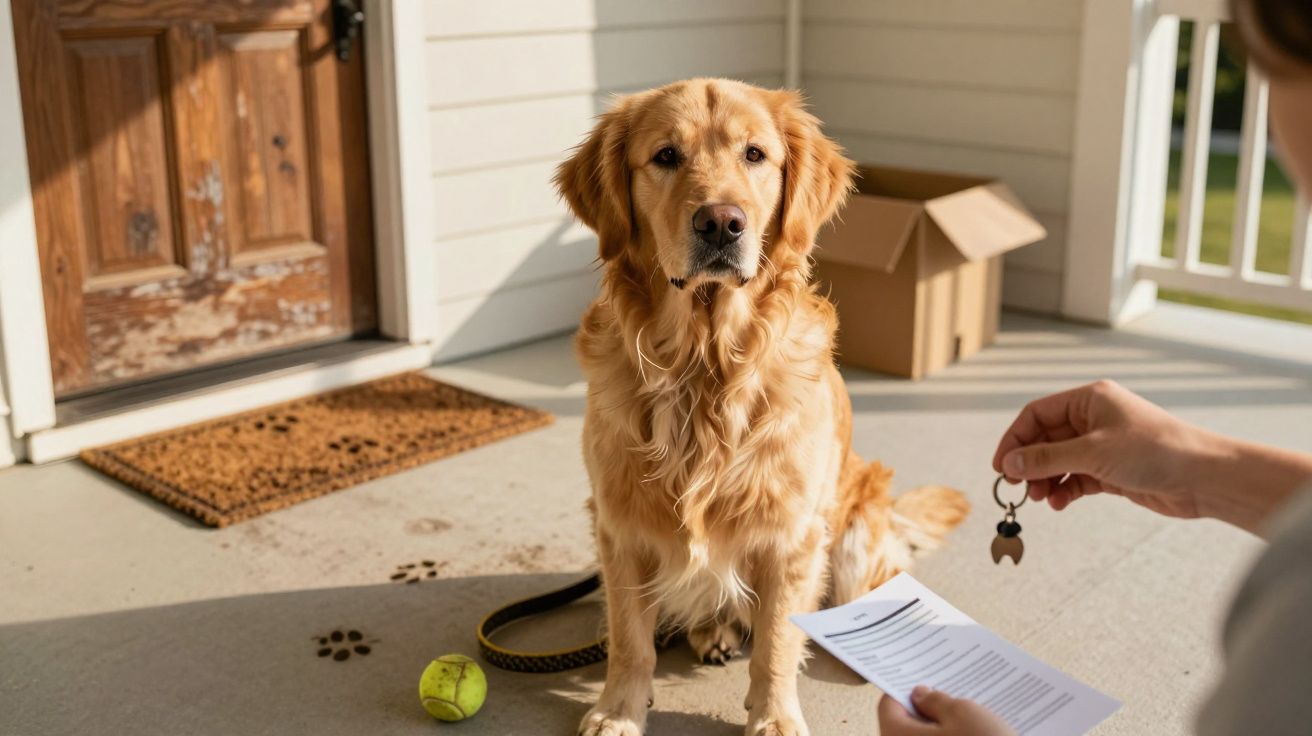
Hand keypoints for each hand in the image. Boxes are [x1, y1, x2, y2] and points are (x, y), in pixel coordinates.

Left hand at [877, 687, 1013, 735]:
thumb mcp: (962, 713)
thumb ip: (936, 700)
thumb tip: (920, 695)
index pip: (889, 706)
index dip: (904, 689)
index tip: (921, 681)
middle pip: (906, 725)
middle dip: (926, 709)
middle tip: (945, 695)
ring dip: (941, 728)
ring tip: (965, 715)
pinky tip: (971, 734)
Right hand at [991, 380, 1209, 518]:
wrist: (1203, 478)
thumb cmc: (1155, 451)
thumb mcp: (1092, 453)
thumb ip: (1045, 458)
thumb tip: (1009, 462)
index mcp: (1089, 399)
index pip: (1037, 414)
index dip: (1015, 439)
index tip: (1001, 466)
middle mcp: (1094, 418)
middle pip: (1045, 439)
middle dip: (1030, 463)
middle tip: (1017, 486)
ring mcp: (1103, 445)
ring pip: (1059, 461)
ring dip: (1045, 480)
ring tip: (1041, 498)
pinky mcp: (1112, 469)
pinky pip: (1076, 477)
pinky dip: (1065, 489)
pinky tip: (1060, 502)